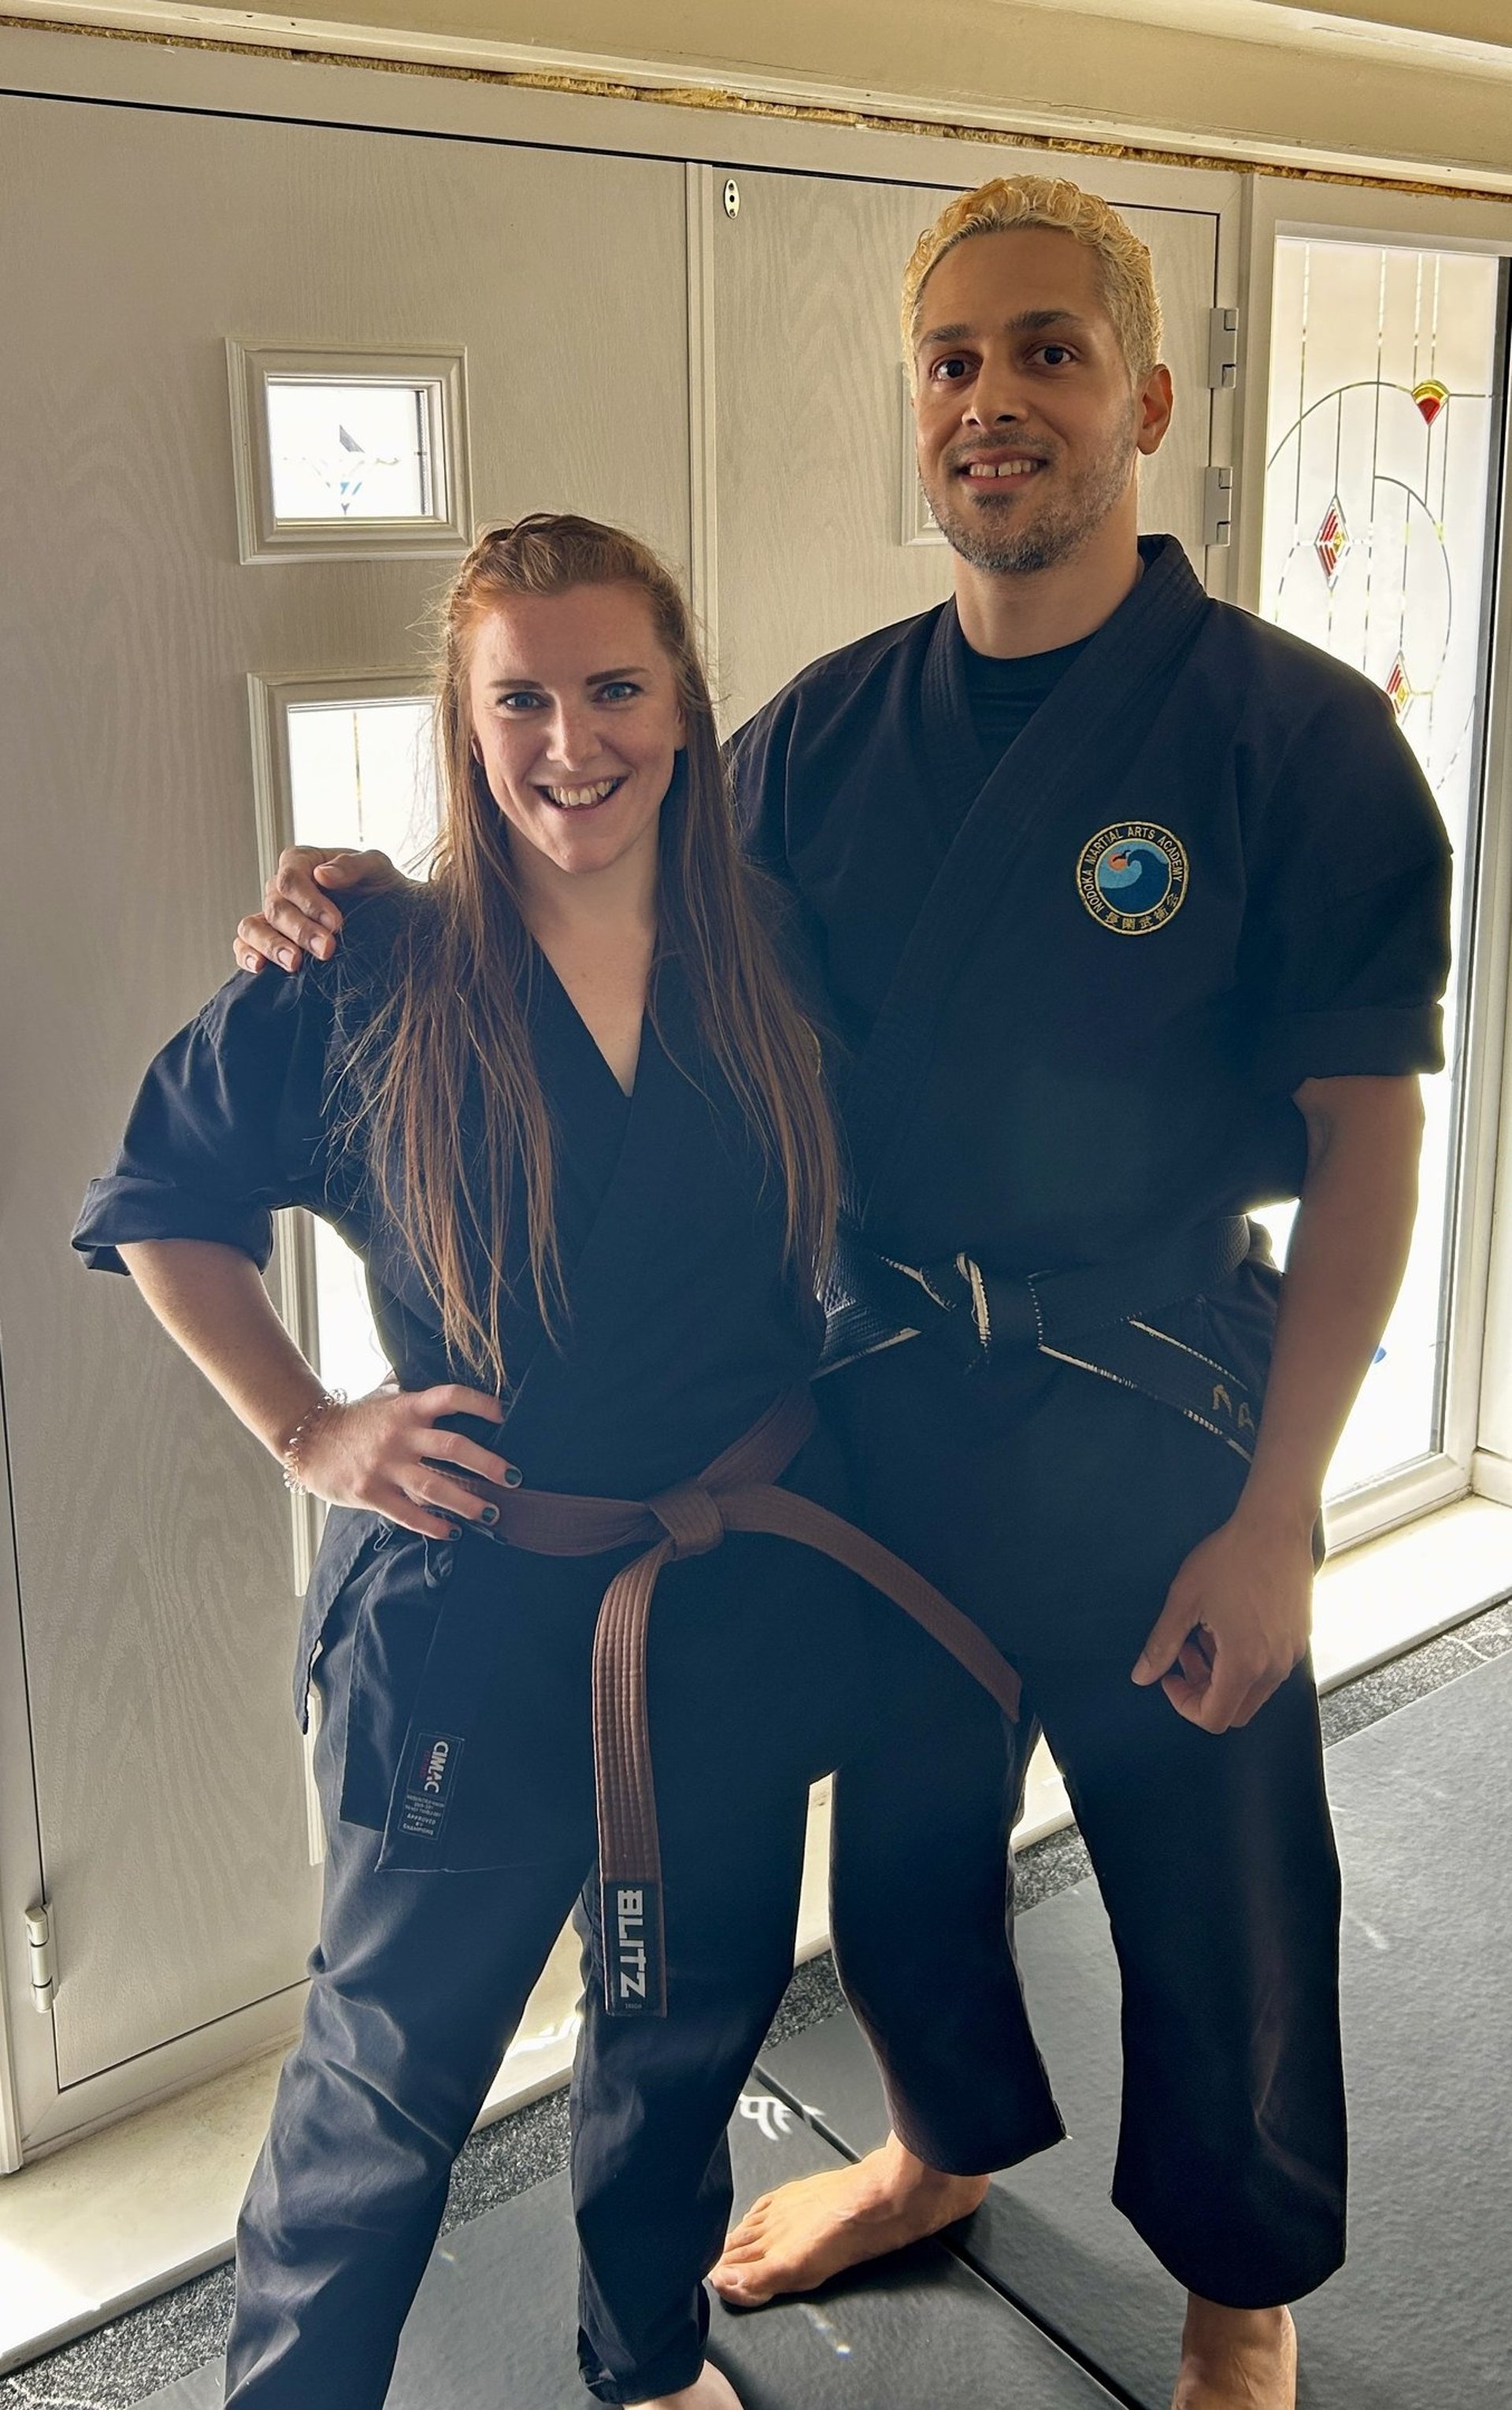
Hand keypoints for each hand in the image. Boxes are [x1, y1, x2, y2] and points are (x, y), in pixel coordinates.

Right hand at [234, 846, 405, 976]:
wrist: (387, 915)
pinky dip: (246, 955)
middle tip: (326, 950)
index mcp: (302, 862)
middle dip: (300, 930)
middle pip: (275, 907)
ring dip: (271, 946)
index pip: (291, 879)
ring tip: (294, 963)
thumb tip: (323, 874)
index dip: (309, 902)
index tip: (336, 924)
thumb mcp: (377, 868)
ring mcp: (272, 915)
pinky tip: (260, 968)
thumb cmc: (379, 886)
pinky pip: (244, 945)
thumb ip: (353, 865)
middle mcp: (281, 887)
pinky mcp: (270, 939)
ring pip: (252, 927)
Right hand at [295, 1383, 518, 1540]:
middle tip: (514, 1478)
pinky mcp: (370, 1493)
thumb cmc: (354, 1418)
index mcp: (407, 1407)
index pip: (450, 1398)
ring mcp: (384, 1466)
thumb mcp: (384, 1395)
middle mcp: (399, 1435)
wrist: (307, 1438)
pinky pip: (408, 1514)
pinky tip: (452, 1532)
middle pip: (453, 1447)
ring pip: (435, 1486)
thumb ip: (413, 1389)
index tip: (504, 1414)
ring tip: (492, 1514)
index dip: (480, 1403)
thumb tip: (442, 1374)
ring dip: (467, 1502)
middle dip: (488, 1464)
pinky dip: (432, 1525)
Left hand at [1131, 1505, 1313, 1731]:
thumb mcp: (1184, 1600)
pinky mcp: (1299, 1638)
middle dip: (1204, 1692)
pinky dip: (1244, 1661)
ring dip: (1222, 1675)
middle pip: (1236, 1711)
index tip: (1169, 1675)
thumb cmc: (1230, 1557)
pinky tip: (1228, 1624)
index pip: (1215, 1718)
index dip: (1184, 1705)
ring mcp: (1292, 1654)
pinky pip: (1269, 1668)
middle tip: (1184, 1655)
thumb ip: (1162, 1644)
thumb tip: (1141, 1676)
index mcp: (1245, 1663)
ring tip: (1204, 1633)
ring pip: (1253, 1690)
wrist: (1276, 1525)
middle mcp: (1275, 1666)